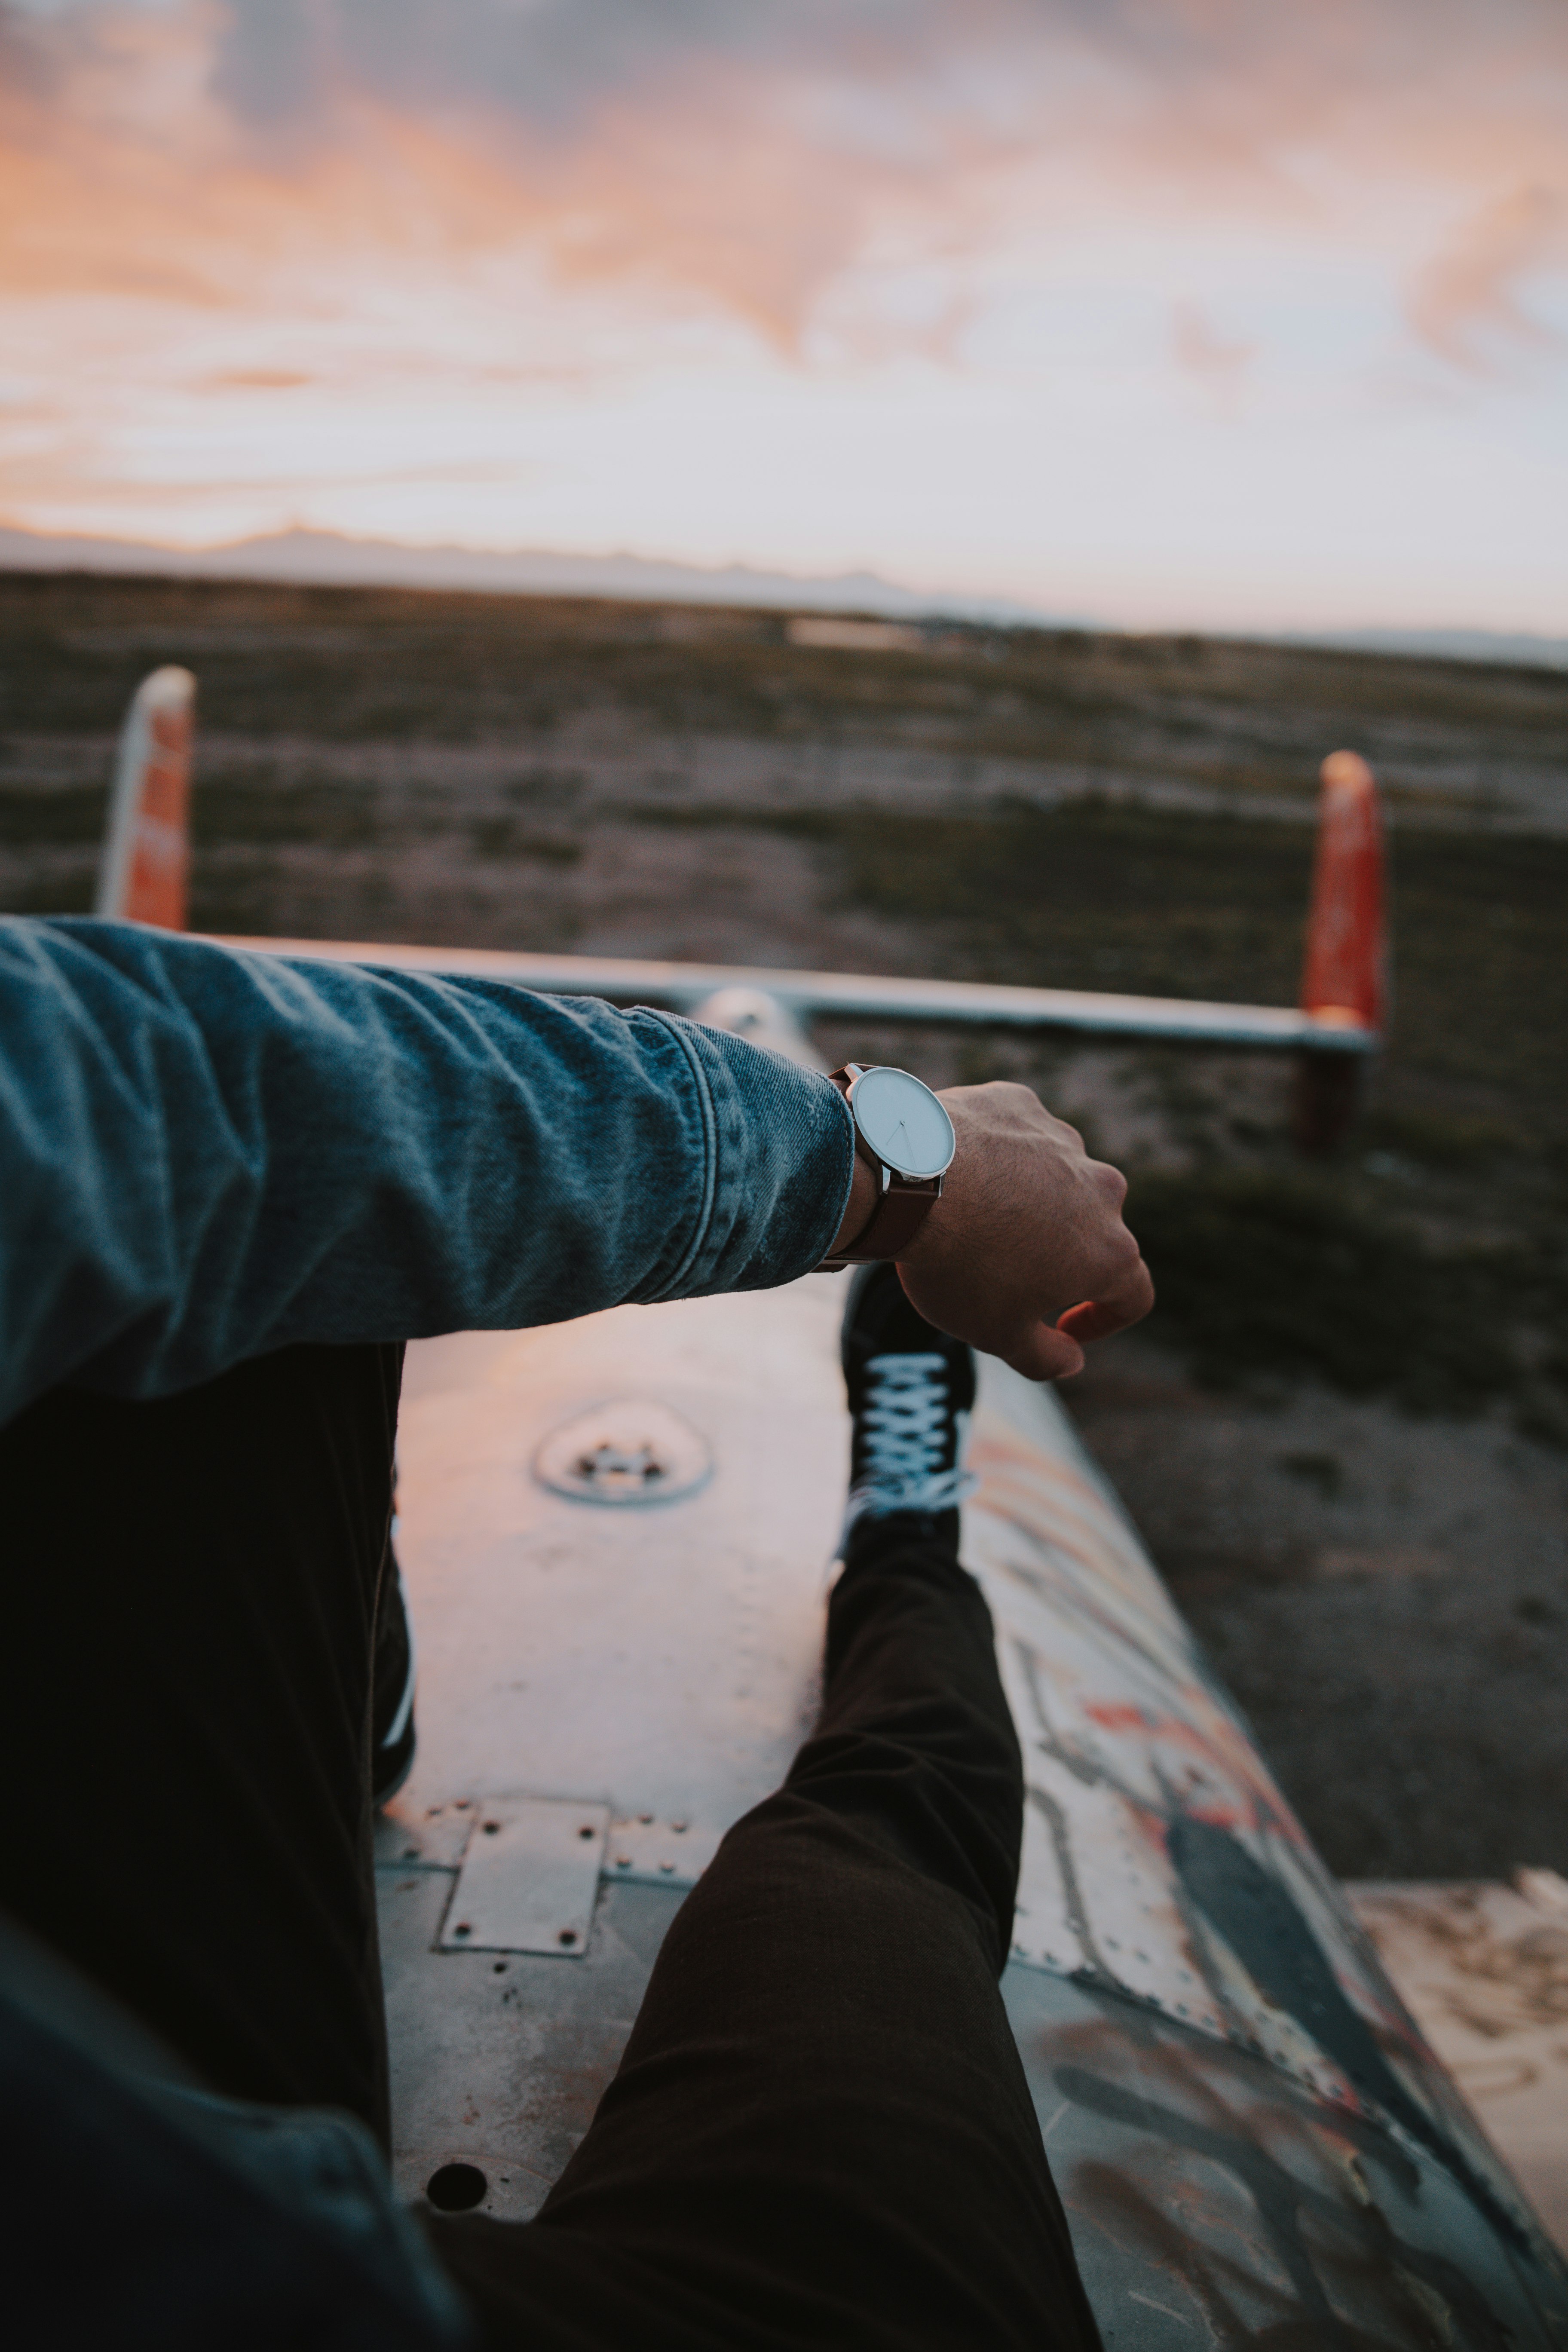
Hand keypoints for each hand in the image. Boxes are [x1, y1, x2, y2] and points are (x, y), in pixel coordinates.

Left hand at [839, 1080, 1152, 1380]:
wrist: (908, 1180)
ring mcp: (1062, 1141)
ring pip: (1055, 1178)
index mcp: (1110, 1252)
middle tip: (1001, 1270)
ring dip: (1028, 1202)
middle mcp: (1102, 1190)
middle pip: (1092, 1232)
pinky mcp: (1020, 1105)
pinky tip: (956, 1173)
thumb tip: (1071, 1361)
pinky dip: (996, 1155)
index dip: (1104, 1320)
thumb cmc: (958, 1265)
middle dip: (1057, 1255)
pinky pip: (1016, 1136)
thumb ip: (1045, 1358)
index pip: (1133, 1295)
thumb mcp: (997, 1334)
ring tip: (971, 1219)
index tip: (1062, 1328)